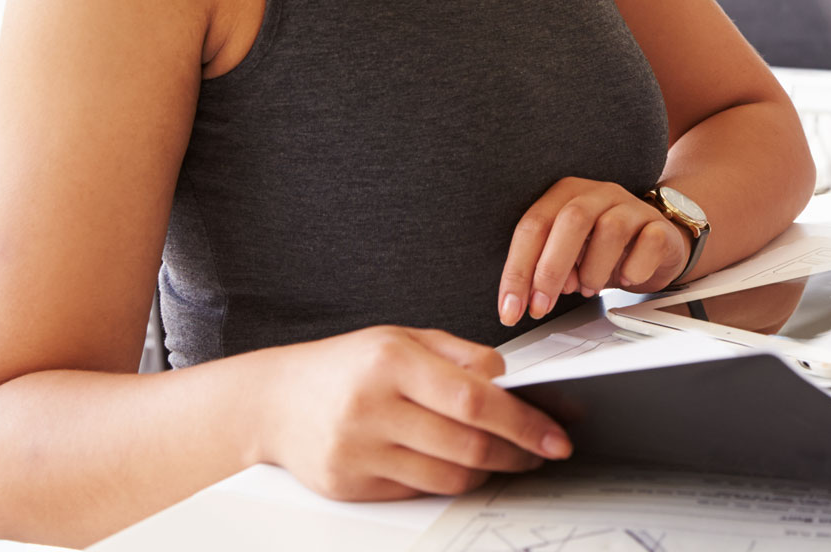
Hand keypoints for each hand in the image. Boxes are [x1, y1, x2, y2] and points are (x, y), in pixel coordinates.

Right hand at [259, 325, 571, 499]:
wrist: (274, 401)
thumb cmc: (348, 365)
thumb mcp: (403, 339)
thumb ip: (461, 356)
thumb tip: (513, 380)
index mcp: (392, 361)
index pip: (474, 399)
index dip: (523, 421)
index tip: (556, 433)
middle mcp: (372, 407)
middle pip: (467, 444)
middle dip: (518, 452)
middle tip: (545, 450)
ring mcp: (358, 451)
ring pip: (448, 477)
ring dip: (490, 472)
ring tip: (509, 458)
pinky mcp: (351, 485)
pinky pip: (420, 491)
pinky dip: (451, 481)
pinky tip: (463, 467)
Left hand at [498, 177, 689, 325]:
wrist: (654, 244)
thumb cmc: (603, 250)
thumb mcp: (568, 256)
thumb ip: (547, 269)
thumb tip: (534, 296)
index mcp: (566, 194)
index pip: (533, 226)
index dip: (518, 270)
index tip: (511, 308)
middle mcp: (599, 193)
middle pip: (571, 220)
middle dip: (550, 270)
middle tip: (540, 307)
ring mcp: (632, 206)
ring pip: (611, 229)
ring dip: (593, 270)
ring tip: (589, 289)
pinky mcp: (659, 225)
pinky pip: (649, 242)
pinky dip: (634, 267)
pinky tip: (626, 278)